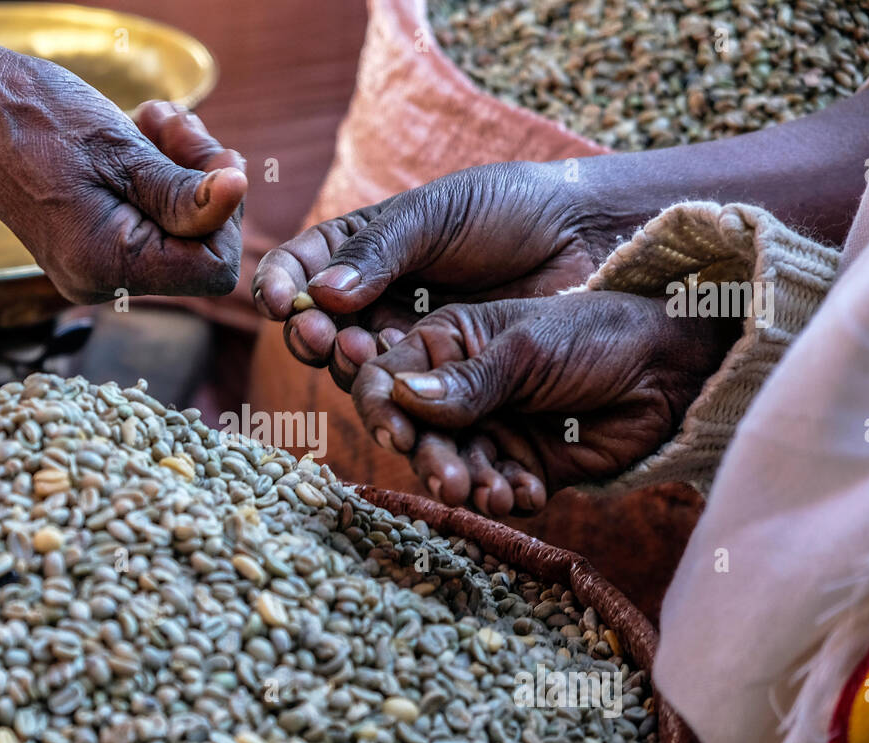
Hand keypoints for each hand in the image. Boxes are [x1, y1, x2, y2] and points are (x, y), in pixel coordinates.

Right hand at [0, 18, 246, 302]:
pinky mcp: (91, 245)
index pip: (210, 269)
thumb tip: (238, 196)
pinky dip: (156, 177)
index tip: (215, 159)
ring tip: (157, 120)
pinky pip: (148, 222)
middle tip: (183, 128)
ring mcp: (94, 267)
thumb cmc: (36, 118)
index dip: (224, 215)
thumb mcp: (121, 150)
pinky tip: (142, 132)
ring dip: (183, 170)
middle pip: (197, 250)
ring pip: (176, 231)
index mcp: (105, 266)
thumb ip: (182, 190)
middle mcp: (99, 281)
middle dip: (204, 185)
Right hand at [251, 163, 614, 389]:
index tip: (281, 302)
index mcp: (363, 251)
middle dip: (314, 336)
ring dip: (350, 371)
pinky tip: (400, 398)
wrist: (587, 243)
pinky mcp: (444, 383)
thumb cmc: (510, 211)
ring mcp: (408, 345)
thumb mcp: (437, 216)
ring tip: (360, 361)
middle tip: (321, 338)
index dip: (282, 285)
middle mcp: (376, 302)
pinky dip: (398, 405)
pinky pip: (407, 401)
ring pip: (359, 371)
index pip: (302, 269)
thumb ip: (380, 253)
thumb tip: (324, 293)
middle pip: (321, 330)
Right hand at [351, 292, 737, 514]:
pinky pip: (498, 490)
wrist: (673, 370)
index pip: (389, 377)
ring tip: (493, 495)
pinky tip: (527, 493)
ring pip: (455, 467)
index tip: (398, 435)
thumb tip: (404, 400)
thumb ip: (468, 382)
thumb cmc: (598, 335)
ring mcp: (492, 428)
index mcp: (449, 343)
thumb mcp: (527, 350)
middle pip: (417, 433)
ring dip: (469, 485)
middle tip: (451, 482)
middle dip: (431, 460)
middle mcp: (460, 389)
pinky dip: (507, 496)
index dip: (383, 408)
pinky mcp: (524, 464)